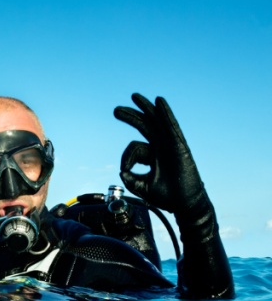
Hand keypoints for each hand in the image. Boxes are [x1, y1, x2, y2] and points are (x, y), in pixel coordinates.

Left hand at [113, 94, 206, 218]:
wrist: (184, 203)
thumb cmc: (166, 196)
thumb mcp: (143, 187)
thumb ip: (131, 179)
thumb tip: (121, 172)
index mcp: (151, 155)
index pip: (133, 148)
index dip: (125, 158)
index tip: (124, 170)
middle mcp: (161, 146)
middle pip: (144, 125)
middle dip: (131, 116)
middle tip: (116, 111)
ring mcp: (170, 144)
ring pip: (156, 121)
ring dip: (145, 108)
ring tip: (133, 96)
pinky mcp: (180, 145)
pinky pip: (171, 125)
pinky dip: (165, 112)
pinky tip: (158, 101)